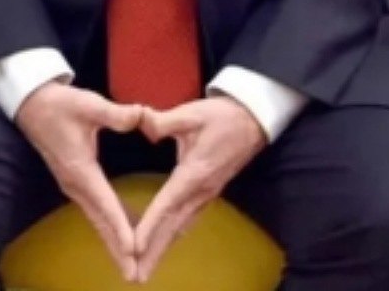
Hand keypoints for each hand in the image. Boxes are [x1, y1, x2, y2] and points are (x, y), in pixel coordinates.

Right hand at [15, 82, 146, 280]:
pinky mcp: (75, 183)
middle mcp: (76, 184)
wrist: (30, 103)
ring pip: (98, 221)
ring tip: (131, 266)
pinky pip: (96, 212)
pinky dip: (110, 228)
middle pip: (101, 222)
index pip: (105, 203)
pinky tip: (124, 238)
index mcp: (80, 170)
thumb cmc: (58, 103)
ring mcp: (73, 186)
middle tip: (134, 274)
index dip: (120, 227)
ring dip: (114, 243)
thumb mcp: (87, 104)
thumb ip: (116, 113)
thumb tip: (143, 116)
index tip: (133, 249)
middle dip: (118, 249)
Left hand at [132, 96, 267, 281]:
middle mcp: (200, 191)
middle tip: (135, 276)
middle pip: (173, 226)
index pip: (167, 204)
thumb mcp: (192, 113)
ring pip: (181, 228)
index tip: (135, 246)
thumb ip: (166, 121)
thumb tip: (145, 125)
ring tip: (145, 270)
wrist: (253, 120)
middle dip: (154, 252)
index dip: (151, 226)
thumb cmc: (222, 116)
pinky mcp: (208, 193)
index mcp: (194, 173)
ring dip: (162, 249)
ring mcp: (206, 194)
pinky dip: (172, 237)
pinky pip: (187, 221)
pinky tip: (162, 247)